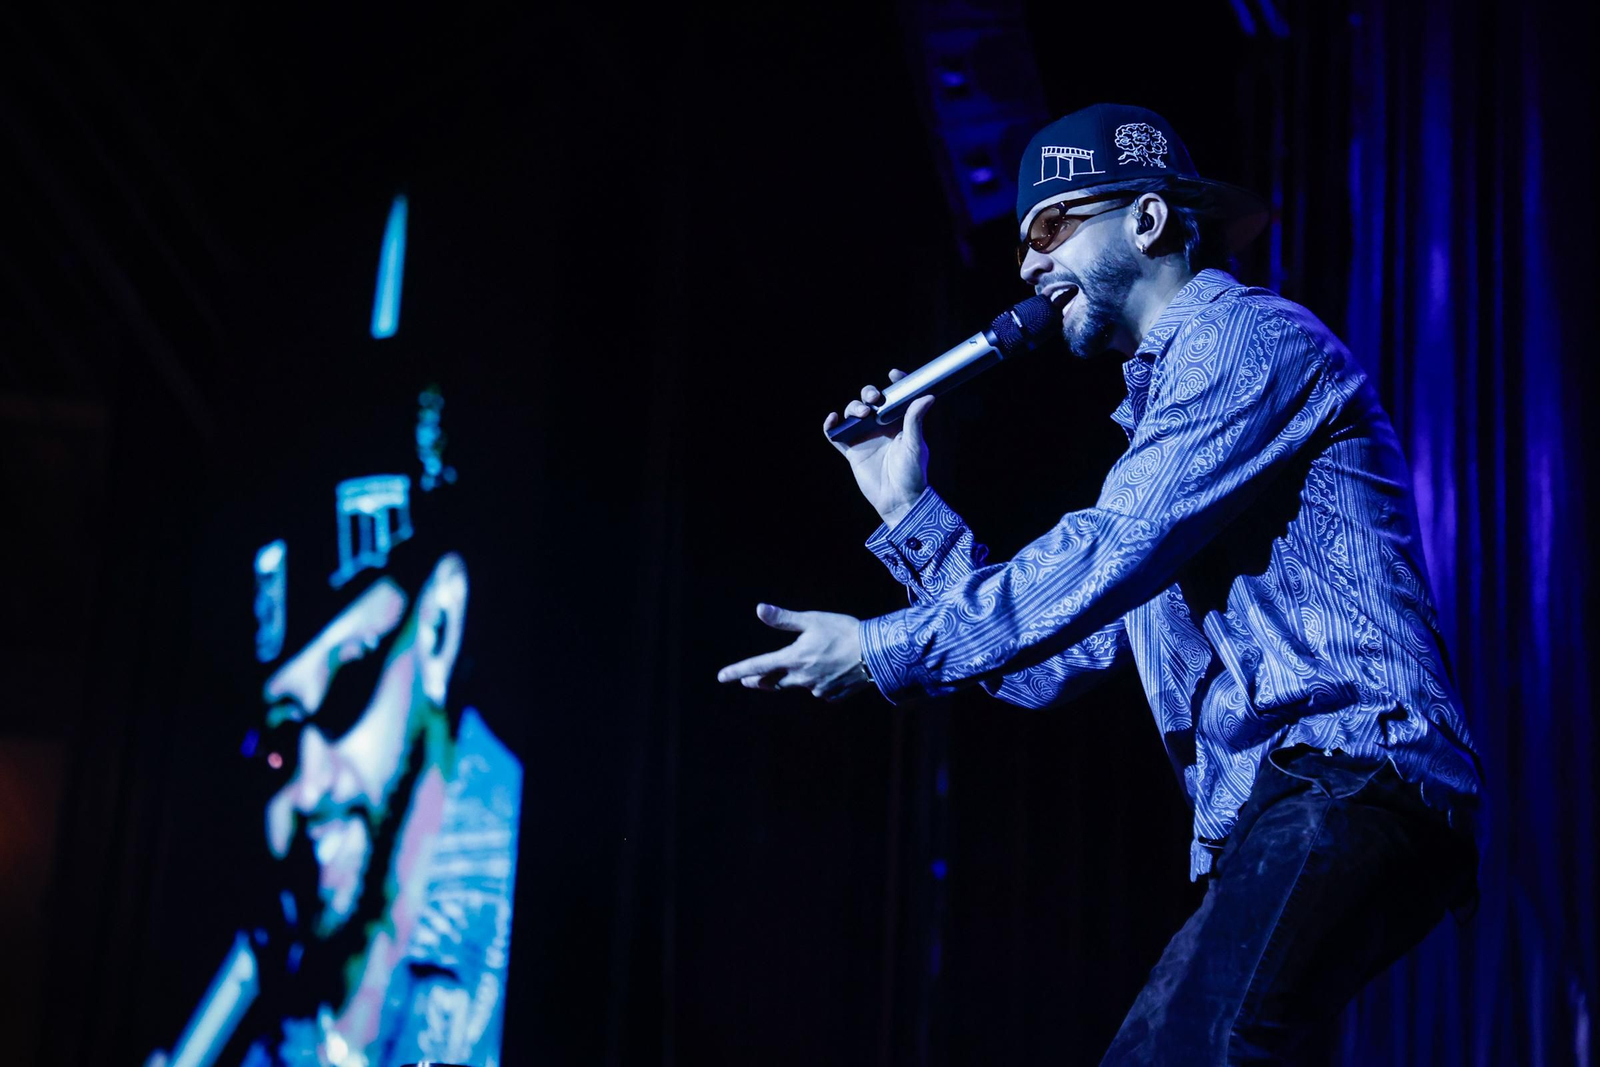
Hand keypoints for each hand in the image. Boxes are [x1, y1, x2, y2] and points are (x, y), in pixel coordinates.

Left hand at [716, 603, 875, 701]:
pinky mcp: (833, 695)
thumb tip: (759, 609)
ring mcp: (817, 689)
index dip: (737, 671)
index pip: (757, 666)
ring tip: (793, 671)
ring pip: (797, 685)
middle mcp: (801, 678)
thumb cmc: (844, 631)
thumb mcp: (812, 620)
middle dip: (759, 680)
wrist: (877, 653)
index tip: (721, 677)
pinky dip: (818, 682)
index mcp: (793, 658)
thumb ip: (784, 619)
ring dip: (791, 679)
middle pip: (773, 682)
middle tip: (747, 681)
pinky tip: (827, 673)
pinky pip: (819, 690)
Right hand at [822, 369, 933, 528]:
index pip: (895, 397)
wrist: (899, 500)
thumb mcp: (915, 445)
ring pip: (852, 414)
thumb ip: (915, 420)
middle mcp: (880, 427)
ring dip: (853, 408)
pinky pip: (836, 436)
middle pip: (869, 400)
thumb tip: (927, 396)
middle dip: (868, 393)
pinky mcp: (852, 452)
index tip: (894, 374)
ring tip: (861, 414)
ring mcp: (865, 438)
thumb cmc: (913, 474)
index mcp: (899, 422)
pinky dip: (830, 426)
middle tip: (873, 398)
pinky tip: (832, 419)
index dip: (895, 382)